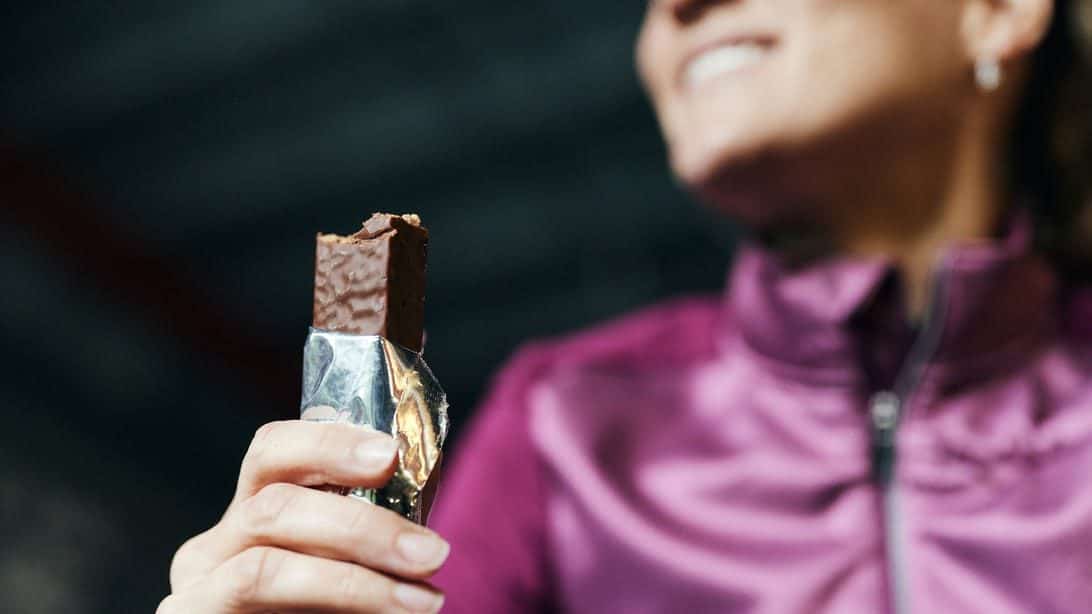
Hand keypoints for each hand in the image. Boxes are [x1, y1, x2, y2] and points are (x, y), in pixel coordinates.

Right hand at [158, 420, 447, 612]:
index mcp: (250, 513)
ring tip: (423, 603)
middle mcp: (214, 548)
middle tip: (432, 552)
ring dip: (356, 582)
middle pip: (274, 505)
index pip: (274, 450)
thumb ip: (374, 538)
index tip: (391, 455)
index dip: (330, 443)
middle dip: (363, 526)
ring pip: (265, 567)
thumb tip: (428, 532)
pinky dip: (335, 604)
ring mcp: (197, 592)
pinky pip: (258, 601)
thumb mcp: (354, 570)